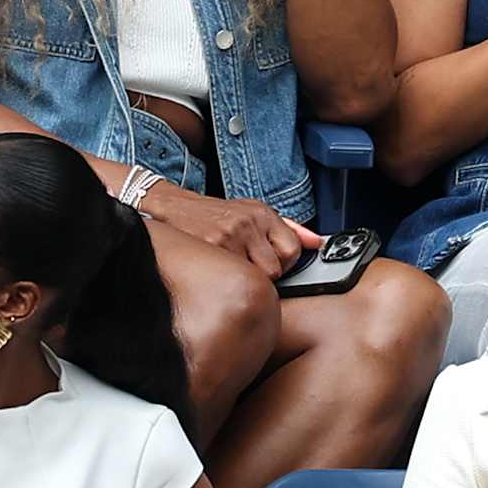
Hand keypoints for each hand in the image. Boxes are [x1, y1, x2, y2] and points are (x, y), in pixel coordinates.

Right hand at [140, 182, 321, 276]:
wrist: (171, 207)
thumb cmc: (214, 214)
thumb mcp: (252, 212)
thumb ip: (288, 228)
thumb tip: (317, 242)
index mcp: (262, 214)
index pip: (293, 250)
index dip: (284, 264)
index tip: (272, 265)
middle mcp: (248, 222)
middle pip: (276, 269)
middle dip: (265, 276)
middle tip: (247, 269)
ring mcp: (228, 235)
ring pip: (254, 277)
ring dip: (244, 280)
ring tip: (231, 270)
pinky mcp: (209, 247)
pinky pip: (231, 277)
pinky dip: (226, 279)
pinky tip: (216, 270)